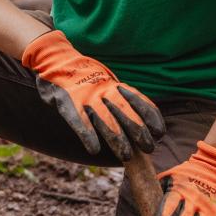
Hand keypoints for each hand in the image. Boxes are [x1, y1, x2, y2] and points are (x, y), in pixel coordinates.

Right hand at [21, 29, 163, 158]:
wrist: (55, 59)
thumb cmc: (83, 77)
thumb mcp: (105, 82)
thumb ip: (120, 97)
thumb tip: (140, 118)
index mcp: (114, 86)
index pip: (138, 101)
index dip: (151, 117)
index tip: (160, 132)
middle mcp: (103, 91)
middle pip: (126, 112)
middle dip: (139, 131)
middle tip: (149, 148)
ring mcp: (86, 97)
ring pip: (105, 120)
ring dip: (117, 139)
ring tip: (126, 156)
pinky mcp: (68, 104)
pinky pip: (80, 122)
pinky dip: (87, 136)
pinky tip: (94, 149)